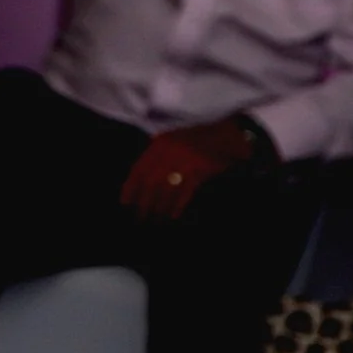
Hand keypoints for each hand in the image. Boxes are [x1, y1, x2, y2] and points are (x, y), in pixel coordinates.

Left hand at [119, 119, 256, 220]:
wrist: (228, 132)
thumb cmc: (199, 137)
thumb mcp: (173, 138)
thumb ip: (157, 152)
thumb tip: (141, 175)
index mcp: (160, 143)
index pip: (139, 168)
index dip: (130, 187)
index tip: (124, 201)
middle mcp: (169, 151)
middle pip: (150, 181)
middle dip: (143, 201)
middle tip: (138, 216)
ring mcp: (185, 160)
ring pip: (167, 188)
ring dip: (159, 206)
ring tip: (153, 219)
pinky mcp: (201, 169)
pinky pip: (185, 191)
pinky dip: (177, 205)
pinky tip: (172, 215)